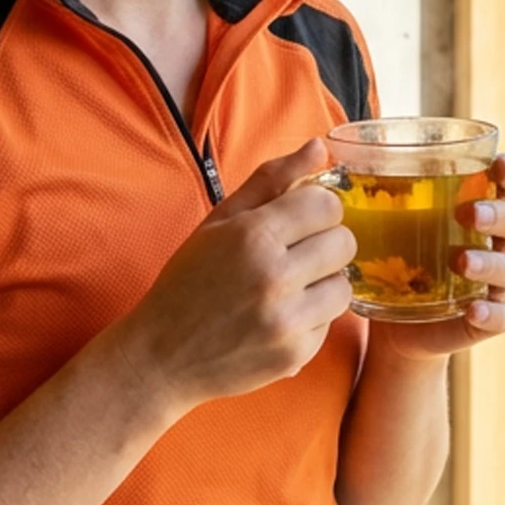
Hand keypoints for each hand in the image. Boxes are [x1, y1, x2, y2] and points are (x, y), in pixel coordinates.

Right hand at [112, 137, 355, 416]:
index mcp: (253, 235)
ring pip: (344, 285)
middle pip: (344, 242)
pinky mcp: (296, 355)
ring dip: (323, 283)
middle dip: (324, 243)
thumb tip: (322, 147)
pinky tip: (278, 318)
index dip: (316, 209)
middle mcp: (274, 277)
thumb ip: (272, 179)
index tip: (298, 221)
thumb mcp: (219, 221)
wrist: (159, 357)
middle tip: (294, 255)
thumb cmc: (188, 281)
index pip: (327, 204)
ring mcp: (286, 320)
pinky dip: (311, 318)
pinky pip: (330, 322)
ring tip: (288, 288)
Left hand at [367, 153, 504, 361]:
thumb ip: (358, 184)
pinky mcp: (484, 320)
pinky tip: (473, 308)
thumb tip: (318, 145)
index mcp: (476, 207)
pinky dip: (494, 312)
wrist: (390, 326)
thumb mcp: (376, 220)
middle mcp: (494, 242)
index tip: (497, 165)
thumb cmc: (389, 257)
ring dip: (492, 262)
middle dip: (501, 214)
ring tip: (461, 260)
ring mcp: (494, 283)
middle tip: (470, 214)